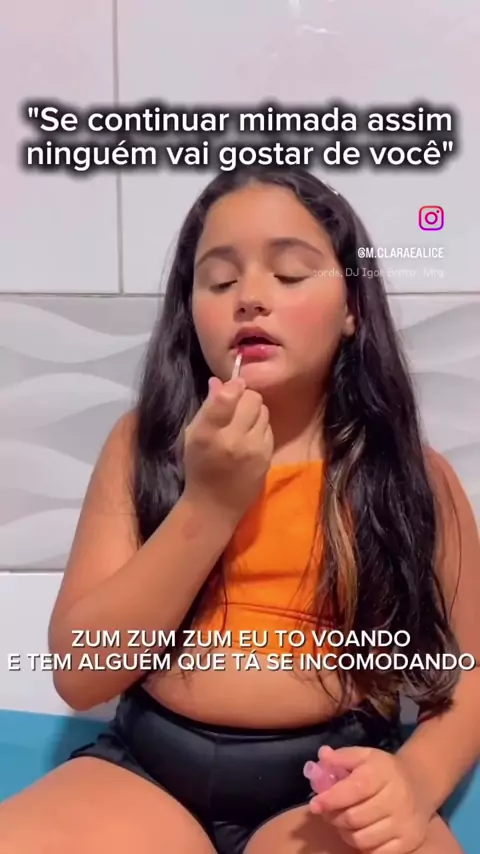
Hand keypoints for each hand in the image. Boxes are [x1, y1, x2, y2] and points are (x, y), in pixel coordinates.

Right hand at [184, 376, 272, 518]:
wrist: (215, 504)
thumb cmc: (199, 467)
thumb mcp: (193, 436)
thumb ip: (208, 408)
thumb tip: (219, 381)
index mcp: (207, 434)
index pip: (225, 398)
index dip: (232, 385)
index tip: (232, 386)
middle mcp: (233, 440)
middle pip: (252, 398)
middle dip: (245, 397)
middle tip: (236, 407)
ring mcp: (254, 450)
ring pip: (264, 411)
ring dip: (254, 412)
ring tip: (241, 425)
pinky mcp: (267, 457)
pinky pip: (269, 428)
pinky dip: (260, 428)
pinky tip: (249, 439)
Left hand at [309, 745, 432, 852]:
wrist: (419, 784)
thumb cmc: (384, 770)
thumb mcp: (364, 756)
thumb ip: (342, 757)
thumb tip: (322, 756)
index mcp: (382, 773)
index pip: (354, 789)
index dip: (331, 798)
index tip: (315, 804)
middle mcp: (396, 798)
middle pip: (354, 817)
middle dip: (334, 817)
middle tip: (328, 812)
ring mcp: (404, 823)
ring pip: (362, 839)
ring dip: (345, 833)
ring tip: (343, 822)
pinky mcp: (409, 842)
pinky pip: (376, 853)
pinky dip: (363, 846)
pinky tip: (359, 833)